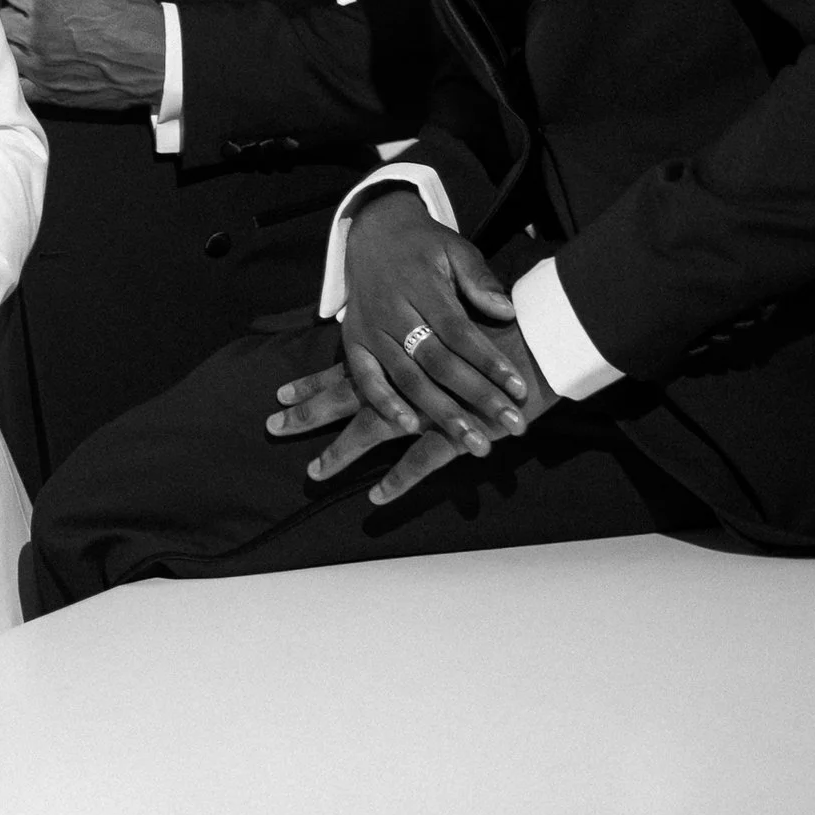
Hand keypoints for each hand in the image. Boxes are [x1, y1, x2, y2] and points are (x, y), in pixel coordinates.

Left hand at [1, 0, 166, 108]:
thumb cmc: (132, 20)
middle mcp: (37, 37)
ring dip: (15, 43)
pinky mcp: (51, 92)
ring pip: (5, 52)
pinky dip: (21, 78)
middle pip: (3, 19)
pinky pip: (19, 87)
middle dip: (17, 12)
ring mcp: (41, 67)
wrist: (156, 58)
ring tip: (34, 39)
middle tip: (37, 13)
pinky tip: (33, 69)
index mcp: (46, 5)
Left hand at [266, 333, 555, 506]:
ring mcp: (429, 405)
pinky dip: (398, 479)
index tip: (281, 390)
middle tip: (272, 425)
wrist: (543, 333)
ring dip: (341, 453)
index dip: (315, 381)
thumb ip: (432, 332)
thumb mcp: (457, 318)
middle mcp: (407, 376)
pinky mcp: (457, 430)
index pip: (349, 368)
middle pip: (347, 396)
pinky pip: (420, 460)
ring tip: (312, 473)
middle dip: (308, 412)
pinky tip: (376, 496)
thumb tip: (411, 339)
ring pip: (373, 431)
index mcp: (404, 351)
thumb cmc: (502, 322)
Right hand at [332, 187, 537, 465]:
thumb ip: (479, 279)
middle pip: (438, 362)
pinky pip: (365, 378)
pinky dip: (384, 403)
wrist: (373, 230)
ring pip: (407, 377)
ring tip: (475, 442)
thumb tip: (506, 312)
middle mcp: (393, 310)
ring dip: (441, 413)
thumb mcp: (455, 249)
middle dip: (477, 397)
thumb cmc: (425, 247)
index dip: (490, 362)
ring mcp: (370, 329)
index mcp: (422, 286)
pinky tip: (410, 427)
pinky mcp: (352, 342)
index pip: (459, 332)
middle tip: (511, 426)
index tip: (520, 390)